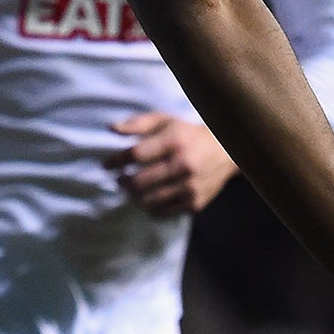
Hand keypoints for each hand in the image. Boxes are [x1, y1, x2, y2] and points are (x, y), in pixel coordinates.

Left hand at [106, 111, 238, 214]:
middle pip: (139, 182)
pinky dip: (151, 207)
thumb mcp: (164, 121)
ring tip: (132, 190)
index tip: (107, 165)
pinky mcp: (195, 202)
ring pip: (149, 200)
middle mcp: (182, 165)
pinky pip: (164, 211)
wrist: (226, 151)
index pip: (135, 154)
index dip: (117, 161)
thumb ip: (137, 124)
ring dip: (134, 197)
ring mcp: (190, 186)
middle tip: (119, 180)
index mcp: (173, 142)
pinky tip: (148, 199)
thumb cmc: (187, 134)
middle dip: (123, 183)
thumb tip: (111, 129)